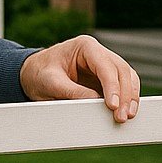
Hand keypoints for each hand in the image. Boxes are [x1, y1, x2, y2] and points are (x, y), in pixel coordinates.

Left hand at [19, 35, 139, 122]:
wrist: (32, 75)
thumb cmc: (38, 74)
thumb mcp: (50, 83)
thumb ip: (72, 92)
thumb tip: (96, 103)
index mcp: (84, 46)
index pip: (105, 65)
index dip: (112, 86)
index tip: (112, 106)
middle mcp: (98, 53)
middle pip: (121, 70)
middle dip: (124, 94)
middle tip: (122, 116)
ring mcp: (104, 65)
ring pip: (127, 77)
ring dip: (130, 97)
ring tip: (127, 116)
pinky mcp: (105, 79)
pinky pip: (123, 86)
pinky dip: (126, 98)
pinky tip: (126, 111)